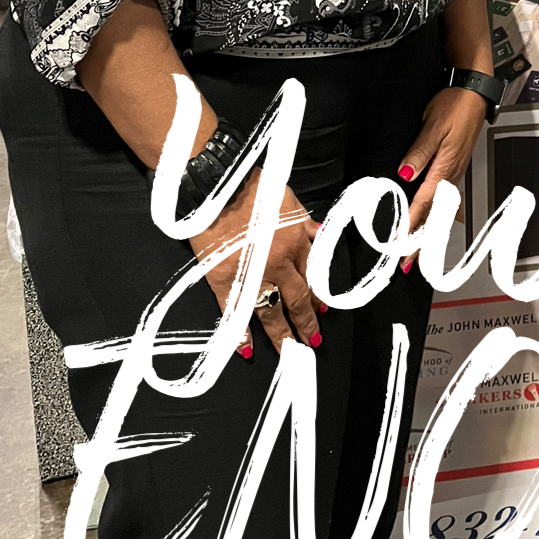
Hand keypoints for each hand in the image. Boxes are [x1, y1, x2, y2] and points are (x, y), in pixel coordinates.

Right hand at [191, 174, 320, 355]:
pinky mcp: (223, 280)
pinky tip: (247, 350)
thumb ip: (305, 223)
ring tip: (290, 351)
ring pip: (270, 311)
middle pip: (295, 299)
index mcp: (295, 242)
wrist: (217, 187)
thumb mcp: (289, 200)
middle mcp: (277, 263)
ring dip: (281, 333)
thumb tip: (320, 236)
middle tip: (312, 341)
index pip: (311, 277)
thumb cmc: (253, 188)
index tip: (322, 311)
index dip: (317, 296)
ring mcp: (250, 275)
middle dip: (305, 322)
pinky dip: (240, 333)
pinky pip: (234, 312)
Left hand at [400, 86, 488, 239]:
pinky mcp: (456, 165)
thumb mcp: (434, 126)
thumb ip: (419, 152)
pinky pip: (444, 198)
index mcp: (445, 167)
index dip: (409, 224)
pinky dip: (436, 215)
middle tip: (407, 263)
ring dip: (428, 231)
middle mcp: (452, 174)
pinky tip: (435, 221)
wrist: (475, 92)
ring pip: (439, 209)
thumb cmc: (455, 105)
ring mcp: (455, 172)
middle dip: (420, 241)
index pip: (423, 203)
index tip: (397, 243)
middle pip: (434, 214)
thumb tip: (404, 174)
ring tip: (418, 252)